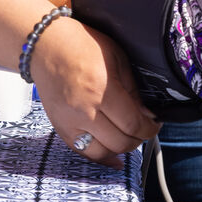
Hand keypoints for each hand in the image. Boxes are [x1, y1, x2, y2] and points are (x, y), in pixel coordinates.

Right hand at [31, 16, 160, 167]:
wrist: (46, 45)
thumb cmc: (82, 45)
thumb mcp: (117, 58)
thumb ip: (132, 89)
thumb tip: (146, 113)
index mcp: (102, 90)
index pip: (132, 124)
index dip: (149, 129)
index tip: (155, 125)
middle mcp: (84, 110)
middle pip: (119, 142)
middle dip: (138, 139)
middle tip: (145, 130)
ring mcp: (69, 122)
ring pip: (101, 152)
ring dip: (119, 149)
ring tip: (128, 137)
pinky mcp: (60, 127)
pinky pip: (82, 151)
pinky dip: (99, 156)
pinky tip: (112, 156)